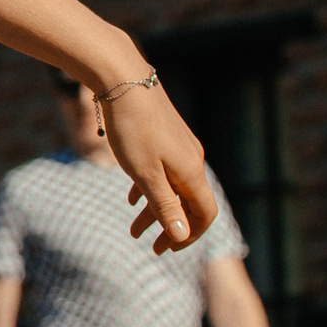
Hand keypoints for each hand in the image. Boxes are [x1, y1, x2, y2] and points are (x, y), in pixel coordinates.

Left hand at [104, 80, 215, 252]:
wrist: (122, 77)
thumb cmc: (131, 127)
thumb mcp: (144, 173)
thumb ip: (164, 205)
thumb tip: (182, 235)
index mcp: (191, 171)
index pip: (204, 214)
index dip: (190, 235)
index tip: (168, 249)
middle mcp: (191, 158)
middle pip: (188, 203)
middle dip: (169, 227)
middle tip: (150, 247)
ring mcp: (179, 144)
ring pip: (172, 186)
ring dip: (155, 210)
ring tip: (133, 230)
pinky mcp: (165, 133)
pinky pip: (162, 169)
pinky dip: (150, 187)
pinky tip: (131, 197)